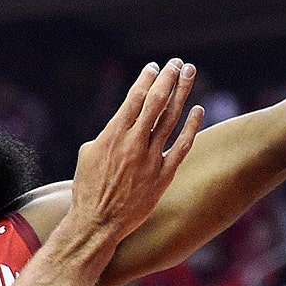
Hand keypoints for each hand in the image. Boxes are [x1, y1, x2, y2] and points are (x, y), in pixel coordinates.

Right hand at [73, 59, 204, 239]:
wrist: (97, 223)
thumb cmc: (88, 189)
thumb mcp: (87, 155)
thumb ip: (106, 135)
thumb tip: (119, 125)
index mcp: (113, 135)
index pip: (134, 98)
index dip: (146, 79)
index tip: (154, 67)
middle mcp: (134, 143)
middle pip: (156, 102)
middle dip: (168, 78)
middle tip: (177, 63)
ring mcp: (150, 159)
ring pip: (171, 119)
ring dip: (182, 93)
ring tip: (190, 74)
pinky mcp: (163, 176)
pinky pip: (181, 147)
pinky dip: (191, 127)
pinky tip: (198, 110)